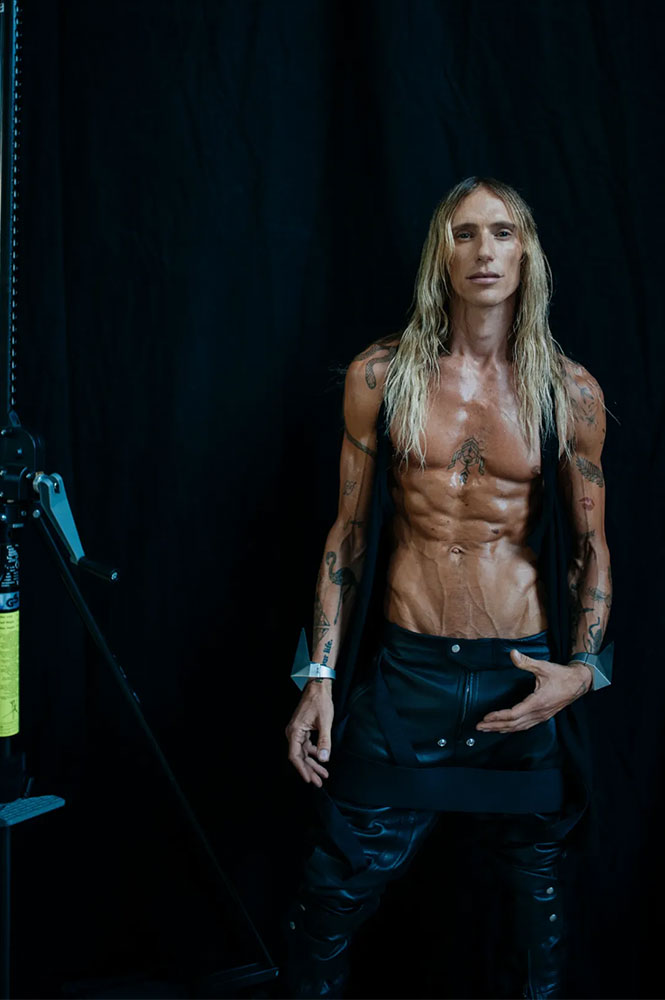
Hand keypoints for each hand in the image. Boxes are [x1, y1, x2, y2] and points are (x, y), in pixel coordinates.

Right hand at [285, 683, 333, 786]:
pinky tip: (321, 760)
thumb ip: (324, 742)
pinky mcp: (302, 729)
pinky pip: (306, 746)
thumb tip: (324, 759)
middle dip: (309, 770)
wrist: (318, 687)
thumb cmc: (320, 701)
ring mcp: (297, 731)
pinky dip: (314, 753)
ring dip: (313, 763)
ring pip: (304, 752)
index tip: (309, 780)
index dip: (302, 770)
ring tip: (323, 774)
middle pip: (299, 757)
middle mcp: (293, 733)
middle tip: (319, 782)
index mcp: (294, 732)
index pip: (295, 756)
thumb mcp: (324, 722)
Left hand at [475, 649, 591, 733]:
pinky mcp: (543, 717)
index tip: (486, 717)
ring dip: (502, 729)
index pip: (514, 714)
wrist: (578, 684)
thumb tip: (512, 653)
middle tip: (479, 727)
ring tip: (487, 730)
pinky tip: (504, 729)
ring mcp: (541, 717)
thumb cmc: (561, 676)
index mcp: (537, 702)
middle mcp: (539, 713)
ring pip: (519, 728)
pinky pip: (525, 726)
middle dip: (495, 726)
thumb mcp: (543, 667)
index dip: (499, 716)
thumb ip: (526, 662)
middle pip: (513, 724)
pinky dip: (512, 729)